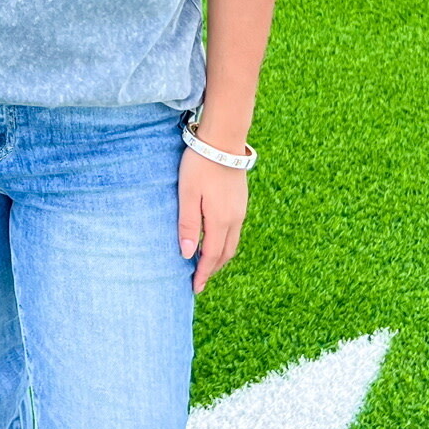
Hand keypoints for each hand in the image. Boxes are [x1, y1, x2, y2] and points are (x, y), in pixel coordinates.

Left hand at [177, 147, 248, 295]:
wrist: (223, 140)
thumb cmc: (200, 165)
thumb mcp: (187, 195)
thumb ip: (188, 225)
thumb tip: (188, 254)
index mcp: (220, 220)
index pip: (212, 256)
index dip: (203, 274)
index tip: (195, 288)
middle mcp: (234, 219)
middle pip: (225, 253)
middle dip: (212, 269)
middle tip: (199, 280)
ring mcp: (240, 210)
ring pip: (232, 243)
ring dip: (220, 257)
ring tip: (206, 264)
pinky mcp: (241, 201)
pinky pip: (235, 231)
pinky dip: (225, 243)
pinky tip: (215, 240)